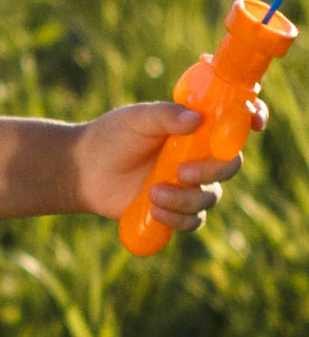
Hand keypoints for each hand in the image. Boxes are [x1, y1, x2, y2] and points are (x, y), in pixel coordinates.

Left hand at [74, 95, 259, 238]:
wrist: (82, 171)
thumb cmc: (112, 137)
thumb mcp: (137, 119)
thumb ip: (166, 116)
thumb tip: (197, 119)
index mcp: (197, 128)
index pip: (235, 123)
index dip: (251, 120)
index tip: (254, 123)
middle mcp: (199, 157)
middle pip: (229, 166)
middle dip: (212, 172)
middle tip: (182, 172)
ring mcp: (189, 185)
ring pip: (210, 198)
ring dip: (186, 199)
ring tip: (153, 193)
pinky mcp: (175, 210)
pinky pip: (192, 221)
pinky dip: (177, 218)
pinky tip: (153, 209)